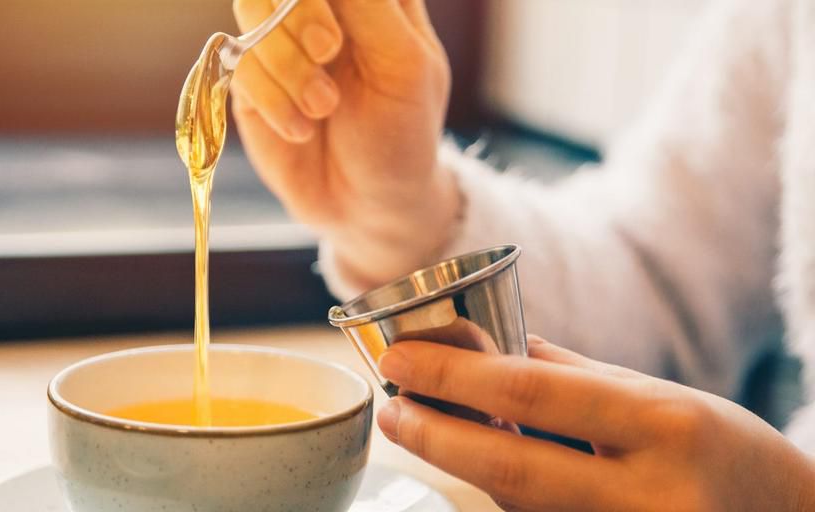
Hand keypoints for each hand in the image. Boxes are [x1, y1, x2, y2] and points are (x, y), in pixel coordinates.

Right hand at [230, 0, 458, 286]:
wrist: (366, 204)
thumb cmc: (400, 133)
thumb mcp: (404, 65)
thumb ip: (370, 5)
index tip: (336, 33)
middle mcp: (321, 7)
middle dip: (299, 11)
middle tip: (328, 50)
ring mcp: (281, 40)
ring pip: (253, 9)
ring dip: (286, 62)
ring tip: (323, 108)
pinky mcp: (251, 78)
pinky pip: (238, 62)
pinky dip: (272, 99)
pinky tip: (302, 129)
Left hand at [376, 336, 814, 510]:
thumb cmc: (721, 451)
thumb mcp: (657, 398)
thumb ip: (570, 376)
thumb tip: (484, 347)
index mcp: (666, 425)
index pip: (533, 394)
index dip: (453, 378)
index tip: (400, 361)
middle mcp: (650, 495)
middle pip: (509, 467)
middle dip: (434, 435)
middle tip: (391, 407)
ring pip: (518, 506)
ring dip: (462, 464)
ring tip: (422, 426)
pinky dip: (505, 497)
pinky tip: (481, 463)